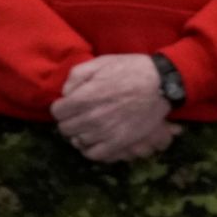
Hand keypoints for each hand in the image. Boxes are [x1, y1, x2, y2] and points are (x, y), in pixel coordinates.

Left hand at [52, 55, 174, 162]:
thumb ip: (76, 76)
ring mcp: (104, 133)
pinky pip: (94, 154)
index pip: (57, 112)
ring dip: (80, 133)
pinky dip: (90, 149)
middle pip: (65, 128)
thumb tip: (65, 93)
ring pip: (78, 141)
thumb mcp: (100, 62)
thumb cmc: (130, 70)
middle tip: (79, 115)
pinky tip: (95, 140)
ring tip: (89, 126)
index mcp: (84, 98)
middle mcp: (90, 118)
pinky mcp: (118, 143)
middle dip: (69, 120)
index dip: (62, 107)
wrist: (160, 85)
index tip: (70, 104)